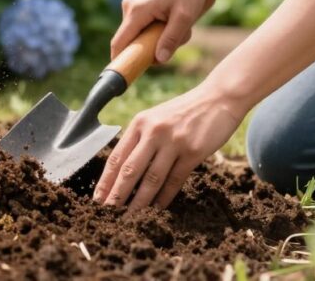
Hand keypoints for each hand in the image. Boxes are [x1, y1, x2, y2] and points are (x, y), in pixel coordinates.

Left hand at [93, 84, 244, 210]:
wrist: (218, 98)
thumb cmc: (184, 112)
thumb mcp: (156, 118)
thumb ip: (141, 139)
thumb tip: (124, 170)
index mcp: (140, 123)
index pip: (117, 157)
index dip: (106, 180)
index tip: (97, 198)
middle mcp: (153, 131)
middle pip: (130, 170)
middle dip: (117, 194)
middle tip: (108, 213)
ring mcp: (173, 141)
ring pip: (151, 179)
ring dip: (139, 201)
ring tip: (130, 217)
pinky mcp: (193, 152)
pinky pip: (174, 180)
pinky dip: (164, 197)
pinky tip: (157, 209)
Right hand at [111, 0, 209, 62]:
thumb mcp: (185, 16)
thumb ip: (171, 39)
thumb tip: (159, 60)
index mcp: (136, 11)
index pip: (119, 43)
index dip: (119, 61)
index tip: (124, 76)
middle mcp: (128, 7)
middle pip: (132, 40)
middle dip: (152, 47)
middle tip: (177, 39)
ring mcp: (132, 4)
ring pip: (140, 33)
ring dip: (159, 36)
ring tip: (180, 24)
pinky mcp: (139, 3)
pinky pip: (144, 25)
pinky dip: (159, 28)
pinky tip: (174, 18)